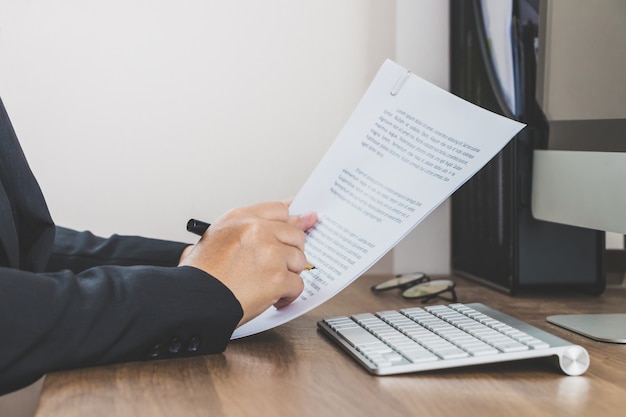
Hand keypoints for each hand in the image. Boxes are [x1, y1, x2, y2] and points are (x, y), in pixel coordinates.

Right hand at [179, 201, 317, 326]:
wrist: (192, 300)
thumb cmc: (200, 274)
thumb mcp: (216, 237)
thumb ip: (249, 227)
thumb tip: (281, 220)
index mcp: (240, 218)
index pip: (279, 209)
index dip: (293, 218)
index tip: (305, 219)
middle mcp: (257, 230)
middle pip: (295, 234)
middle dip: (291, 252)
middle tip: (279, 266)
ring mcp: (269, 253)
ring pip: (300, 260)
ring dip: (288, 275)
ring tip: (269, 285)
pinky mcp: (277, 278)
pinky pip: (298, 284)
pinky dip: (288, 295)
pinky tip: (274, 298)